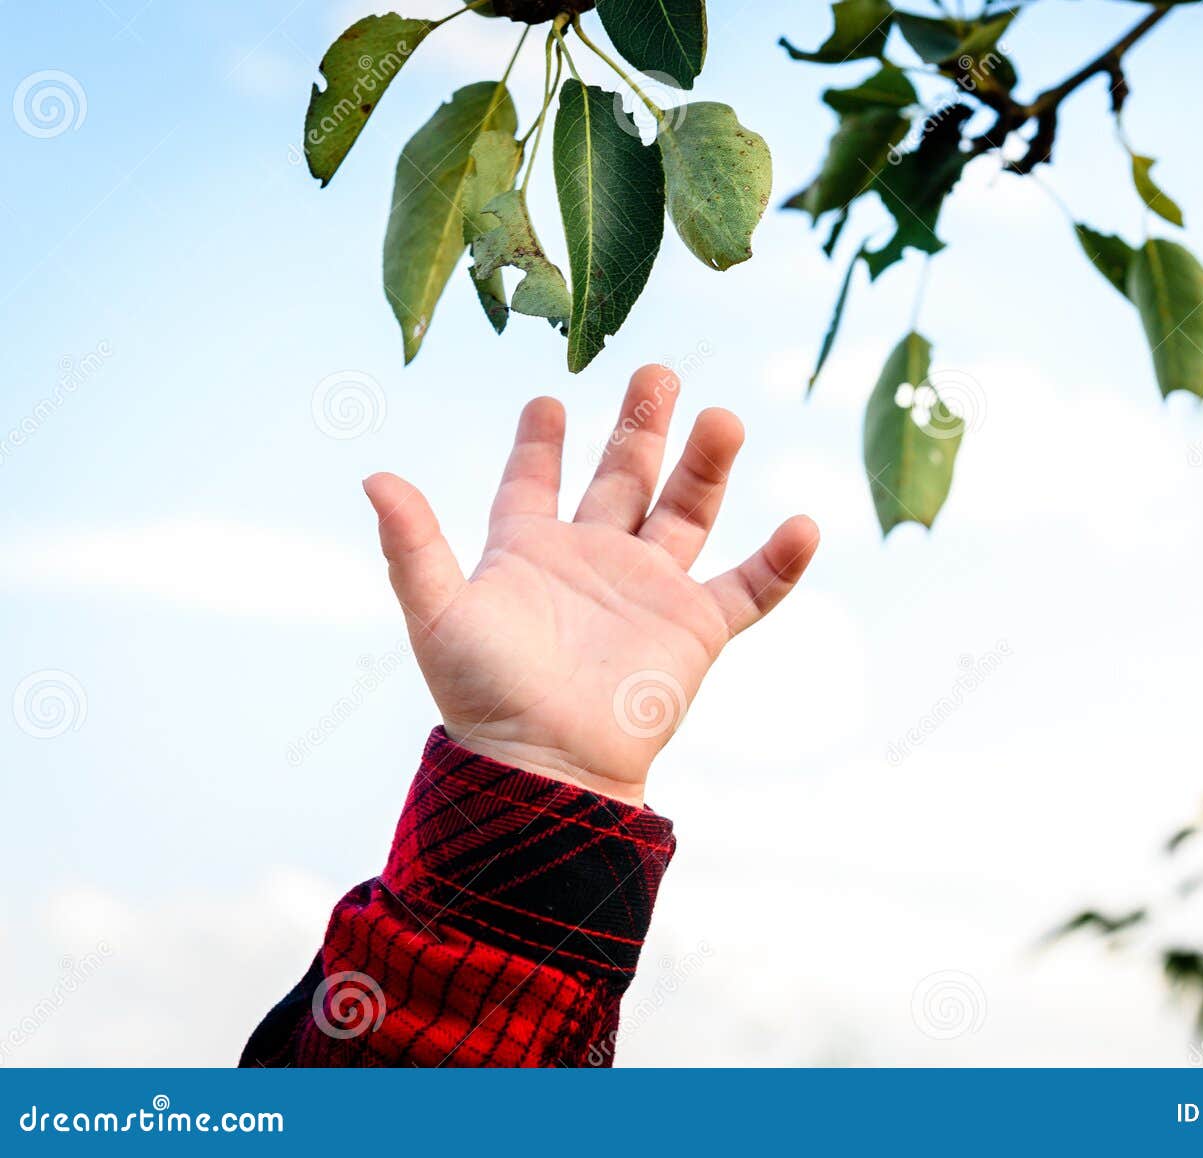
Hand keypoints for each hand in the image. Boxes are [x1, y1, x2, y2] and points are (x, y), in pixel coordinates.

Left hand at [362, 365, 819, 806]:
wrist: (548, 767)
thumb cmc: (485, 697)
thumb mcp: (439, 614)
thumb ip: (412, 545)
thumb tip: (373, 476)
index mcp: (530, 551)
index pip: (534, 481)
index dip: (540, 442)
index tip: (548, 399)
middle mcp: (594, 560)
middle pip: (625, 476)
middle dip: (641, 424)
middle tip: (657, 371)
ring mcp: (649, 591)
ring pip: (688, 512)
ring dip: (707, 465)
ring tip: (723, 419)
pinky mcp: (695, 629)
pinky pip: (749, 588)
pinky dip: (780, 561)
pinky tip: (803, 524)